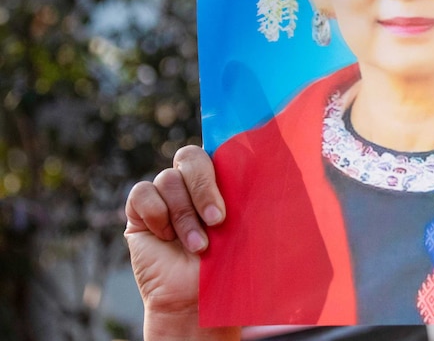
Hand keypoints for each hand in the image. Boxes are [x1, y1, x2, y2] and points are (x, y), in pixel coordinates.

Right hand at [124, 145, 236, 339]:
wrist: (197, 302)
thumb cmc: (229, 266)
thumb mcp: (249, 229)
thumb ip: (252, 197)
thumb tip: (277, 171)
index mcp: (220, 179)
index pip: (218, 148)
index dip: (223, 151)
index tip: (234, 171)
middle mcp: (190, 182)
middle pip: (190, 156)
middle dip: (204, 187)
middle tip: (218, 220)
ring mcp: (165, 195)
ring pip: (168, 179)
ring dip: (184, 215)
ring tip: (198, 246)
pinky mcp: (140, 211)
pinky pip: (142, 194)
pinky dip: (157, 215)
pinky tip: (166, 238)